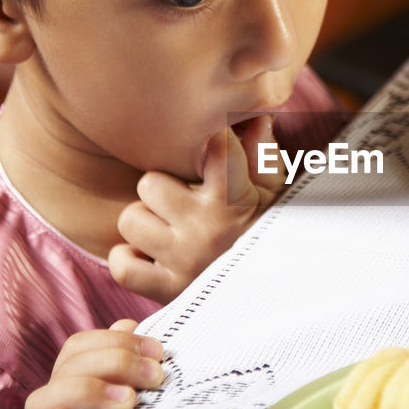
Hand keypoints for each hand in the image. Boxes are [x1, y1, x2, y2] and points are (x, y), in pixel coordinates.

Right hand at [10, 319, 164, 408]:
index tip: (157, 350)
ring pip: (44, 398)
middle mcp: (52, 403)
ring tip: (127, 402)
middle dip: (115, 363)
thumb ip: (126, 361)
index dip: (116, 341)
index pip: (78, 347)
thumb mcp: (133, 398)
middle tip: (154, 377)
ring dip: (87, 391)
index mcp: (71, 382)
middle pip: (68, 367)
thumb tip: (129, 324)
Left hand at [108, 115, 282, 301]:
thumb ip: (262, 152)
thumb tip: (255, 116)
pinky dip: (129, 259)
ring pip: (131, 220)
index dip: (208, 142)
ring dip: (145, 223)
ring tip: (170, 228)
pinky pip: (124, 267)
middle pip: (149, 184)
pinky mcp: (169, 292)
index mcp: (236, 199)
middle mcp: (208, 230)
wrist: (285, 288)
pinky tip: (149, 254)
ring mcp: (187, 262)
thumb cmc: (275, 230)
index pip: (214, 147)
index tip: (212, 149)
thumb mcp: (275, 190)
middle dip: (163, 189)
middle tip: (184, 200)